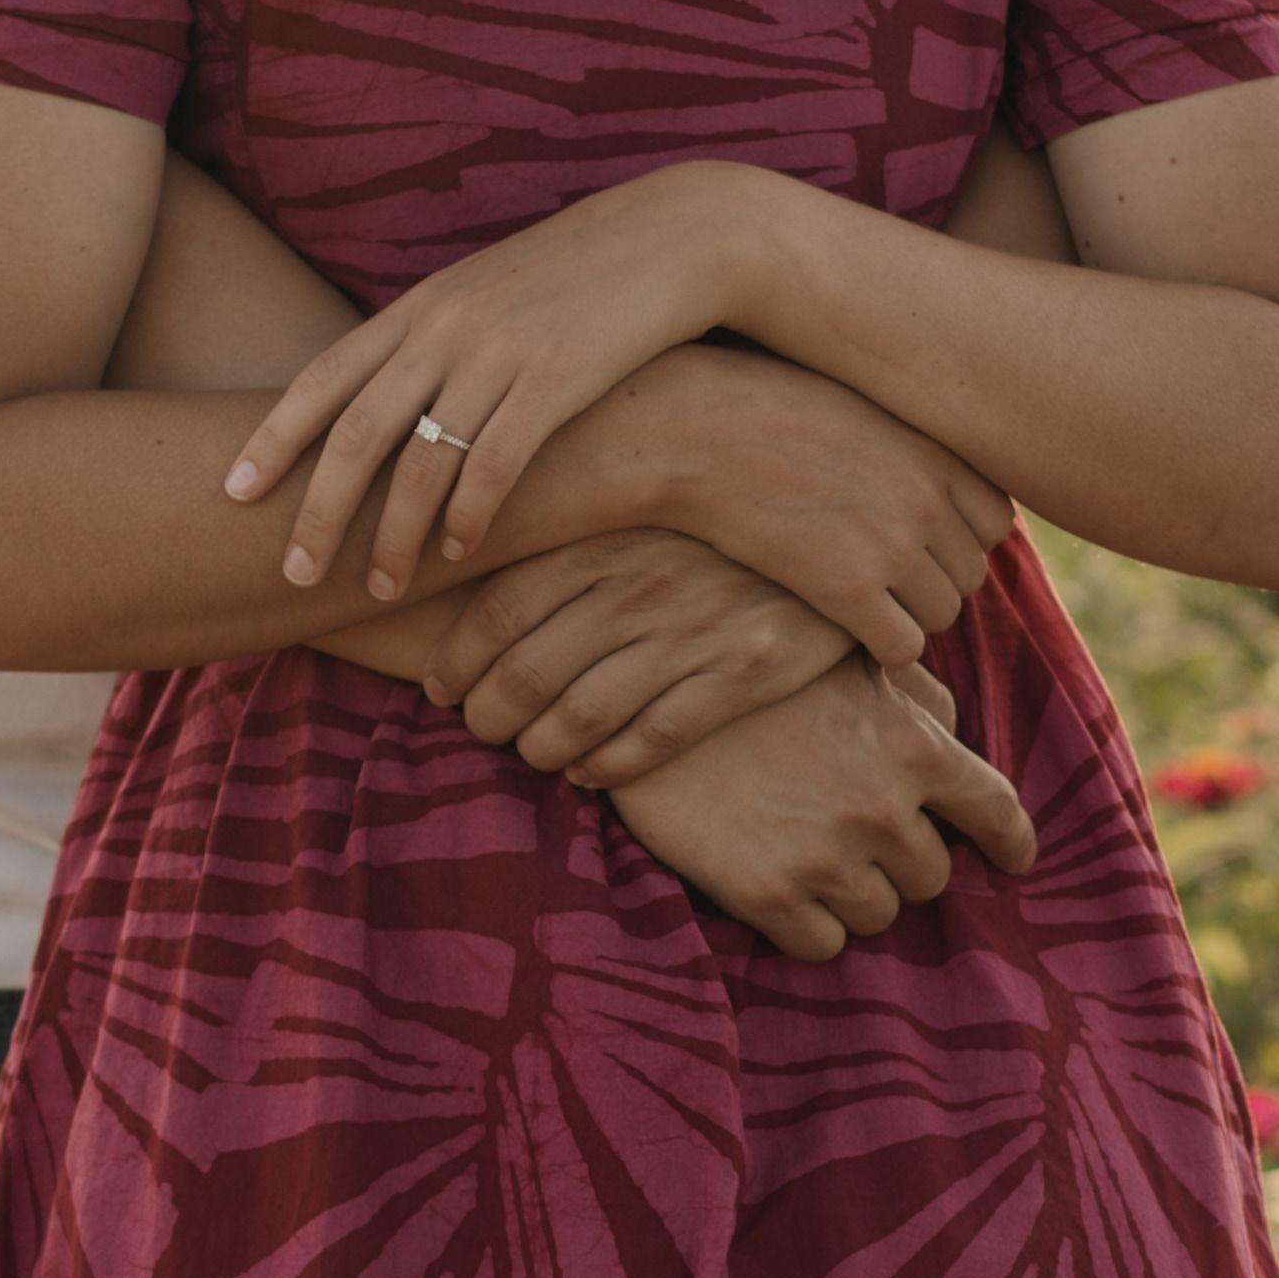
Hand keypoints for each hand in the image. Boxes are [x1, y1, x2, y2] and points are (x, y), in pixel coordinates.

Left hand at [221, 173, 756, 604]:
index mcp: (419, 308)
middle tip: (291, 571)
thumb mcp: (486, 296)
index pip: (323, 377)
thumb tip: (383, 400)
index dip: (273, 437)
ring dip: (393, 534)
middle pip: (356, 431)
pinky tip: (458, 554)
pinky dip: (469, 516)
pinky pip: (495, 463)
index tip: (232, 490)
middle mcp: (445, 328)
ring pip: (421, 460)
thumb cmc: (576, 279)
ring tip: (379, 588)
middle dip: (317, 509)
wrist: (671, 238)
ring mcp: (499, 352)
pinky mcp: (558, 379)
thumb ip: (431, 342)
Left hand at [427, 529, 855, 784]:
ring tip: (528, 752)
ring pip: (581, 717)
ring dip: (538, 749)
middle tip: (479, 727)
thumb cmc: (714, 515)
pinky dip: (605, 767)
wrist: (839, 515)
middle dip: (487, 715)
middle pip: (527, 673)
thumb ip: (568, 541)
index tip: (439, 686)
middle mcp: (639, 587)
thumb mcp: (639, 506)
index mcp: (604, 538)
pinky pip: (652, 742)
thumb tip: (464, 573)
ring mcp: (692, 633)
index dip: (455, 660)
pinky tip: (585, 771)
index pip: (498, 612)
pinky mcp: (743, 674)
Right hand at [585, 348, 1012, 672]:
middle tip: (877, 577)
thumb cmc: (758, 410)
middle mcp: (927, 497)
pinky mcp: (846, 589)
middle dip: (930, 581)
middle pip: (969, 573)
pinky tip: (845, 628)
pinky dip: (882, 647)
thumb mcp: (854, 404)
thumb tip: (925, 478)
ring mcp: (891, 545)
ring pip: (939, 615)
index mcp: (935, 448)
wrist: (690, 428)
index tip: (913, 539)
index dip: (956, 538)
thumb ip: (904, 443)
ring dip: (905, 616)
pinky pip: (902, 647)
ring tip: (857, 601)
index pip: (995, 520)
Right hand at [605, 661, 1040, 960]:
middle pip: (932, 877)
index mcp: (914, 747)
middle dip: (904, 863)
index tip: (1013, 861)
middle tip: (860, 840)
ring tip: (813, 858)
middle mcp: (881, 810)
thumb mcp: (843, 662)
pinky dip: (809, 927)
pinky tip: (782, 890)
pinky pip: (821, 946)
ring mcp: (824, 858)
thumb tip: (952, 730)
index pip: (998, 813)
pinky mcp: (766, 896)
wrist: (642, 698)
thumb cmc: (750, 672)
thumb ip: (910, 698)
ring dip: (856, 897)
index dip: (1013, 843)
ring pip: (879, 916)